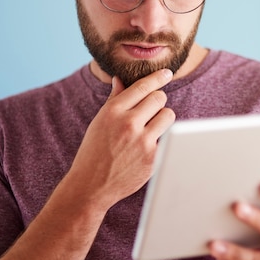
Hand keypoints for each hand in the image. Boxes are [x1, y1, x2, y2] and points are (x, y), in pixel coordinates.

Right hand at [67, 69, 174, 208]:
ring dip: (163, 118)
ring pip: (168, 115)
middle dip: (157, 101)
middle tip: (150, 110)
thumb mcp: (99, 121)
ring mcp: (143, 141)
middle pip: (159, 98)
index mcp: (113, 111)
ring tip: (151, 127)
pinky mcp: (154, 158)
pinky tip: (148, 146)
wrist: (91, 186)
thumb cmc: (94, 150)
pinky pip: (169, 137)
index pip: (142, 86)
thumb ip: (114, 100)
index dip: (158, 78)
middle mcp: (128, 123)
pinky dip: (161, 139)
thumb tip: (120, 79)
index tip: (167, 73)